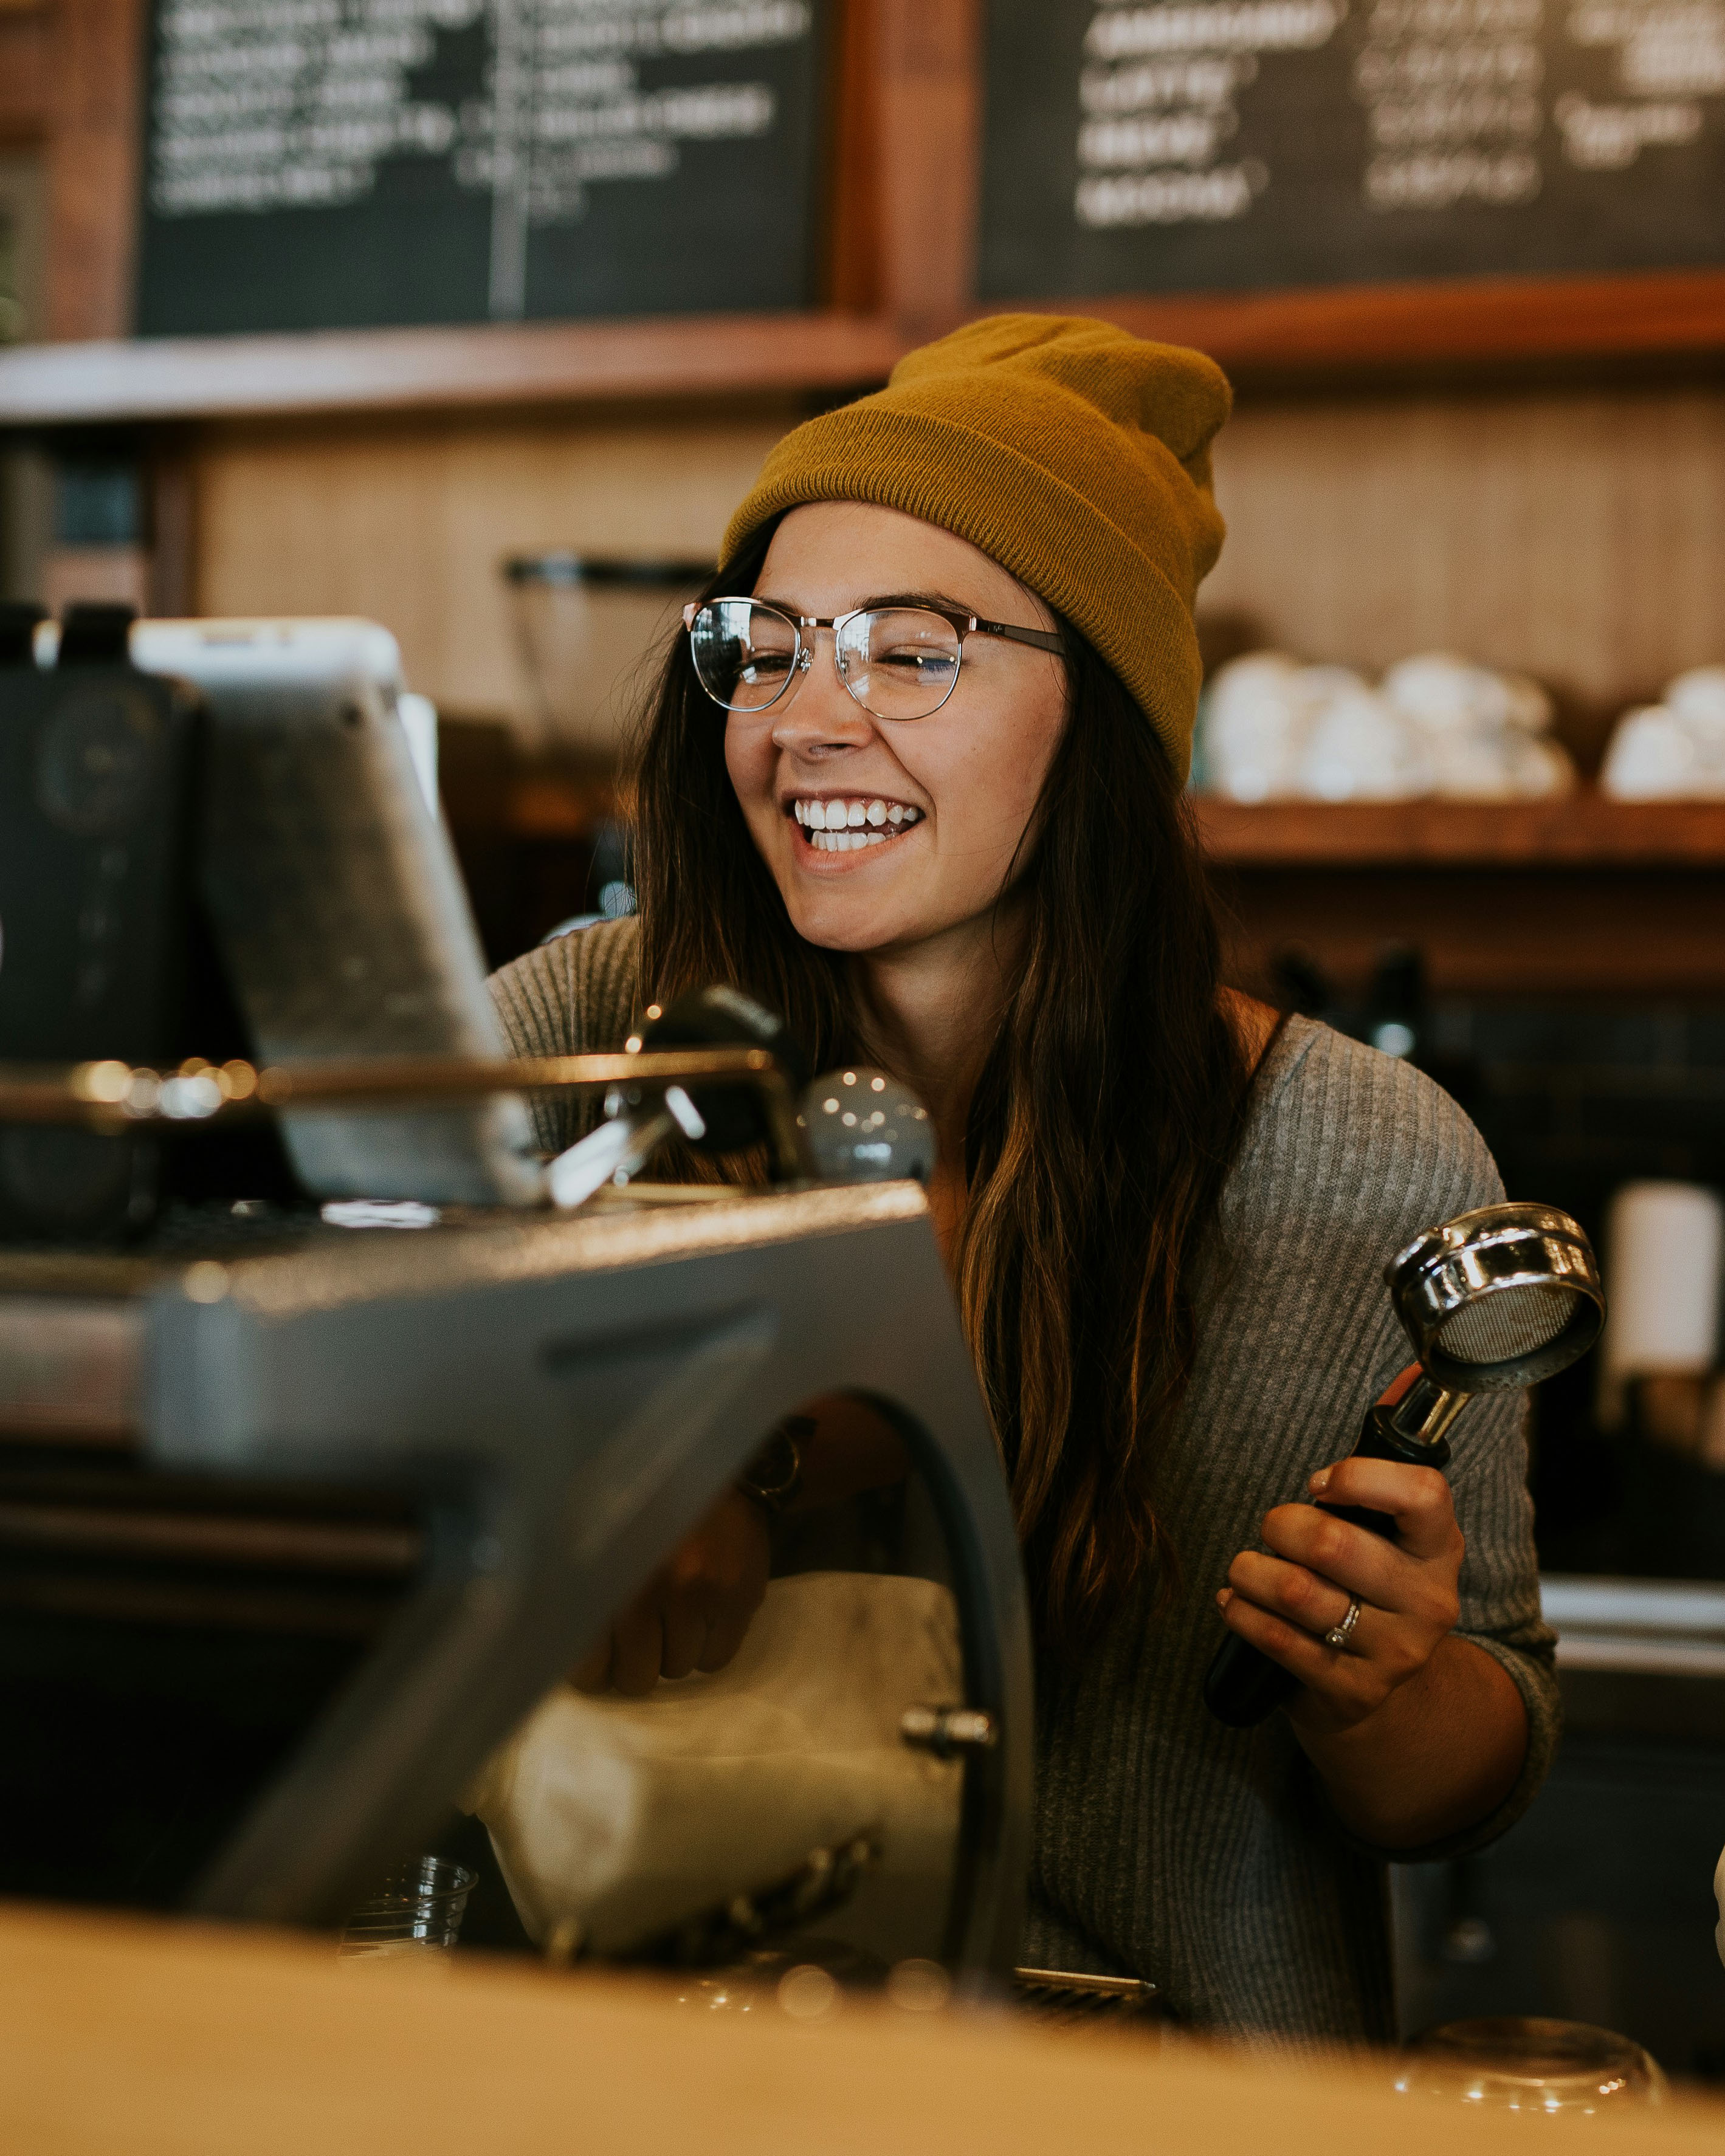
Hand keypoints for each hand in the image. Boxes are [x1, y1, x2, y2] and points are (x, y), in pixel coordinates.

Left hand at [572, 1488, 769, 1697]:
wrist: (709, 1464)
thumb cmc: (640, 1507)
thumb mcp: (595, 1541)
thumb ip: (576, 1595)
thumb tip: (558, 1652)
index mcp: (603, 1574)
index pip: (588, 1666)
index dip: (593, 1669)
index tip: (598, 1655)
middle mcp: (649, 1587)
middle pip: (636, 1677)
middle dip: (635, 1664)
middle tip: (637, 1638)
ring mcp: (699, 1592)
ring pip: (678, 1669)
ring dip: (673, 1651)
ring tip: (673, 1612)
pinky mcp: (738, 1597)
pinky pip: (715, 1661)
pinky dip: (707, 1648)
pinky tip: (702, 1614)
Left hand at [1215, 1449, 1463, 1736]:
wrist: (1381, 1695)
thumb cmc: (1371, 1585)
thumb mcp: (1392, 1527)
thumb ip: (1388, 1453)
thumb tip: (1410, 1370)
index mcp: (1439, 1547)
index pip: (1422, 1494)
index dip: (1358, 1478)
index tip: (1320, 1484)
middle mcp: (1428, 1600)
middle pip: (1334, 1544)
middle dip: (1280, 1525)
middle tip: (1271, 1528)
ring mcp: (1395, 1652)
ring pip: (1298, 1592)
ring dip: (1250, 1571)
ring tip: (1243, 1568)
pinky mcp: (1353, 1691)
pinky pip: (1279, 1641)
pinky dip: (1242, 1614)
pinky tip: (1236, 1603)